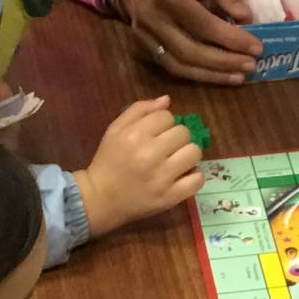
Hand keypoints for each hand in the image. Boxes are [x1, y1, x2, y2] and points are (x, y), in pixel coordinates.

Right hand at [73, 96, 202, 236]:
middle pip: (184, 132)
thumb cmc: (108, 161)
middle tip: (165, 149)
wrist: (101, 198)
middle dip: (175, 138)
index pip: (167, 116)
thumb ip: (139, 110)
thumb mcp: (115, 129)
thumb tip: (167, 100)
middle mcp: (150, 154)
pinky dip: (193, 176)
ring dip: (187, 155)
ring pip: (194, 152)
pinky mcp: (171, 196)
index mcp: (135, 135)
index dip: (162, 123)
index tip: (154, 134)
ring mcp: (162, 177)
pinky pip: (198, 179)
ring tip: (175, 161)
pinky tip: (182, 176)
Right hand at [120, 0, 261, 83]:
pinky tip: (218, 76)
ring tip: (239, 76)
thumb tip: (248, 18)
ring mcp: (145, 39)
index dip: (231, 39)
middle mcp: (154, 21)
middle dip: (224, 62)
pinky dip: (197, 75)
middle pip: (191, 51)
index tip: (257, 47)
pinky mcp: (142, 50)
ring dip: (212, 75)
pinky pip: (171, 68)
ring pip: (180, 66)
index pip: (204, 25)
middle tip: (251, 66)